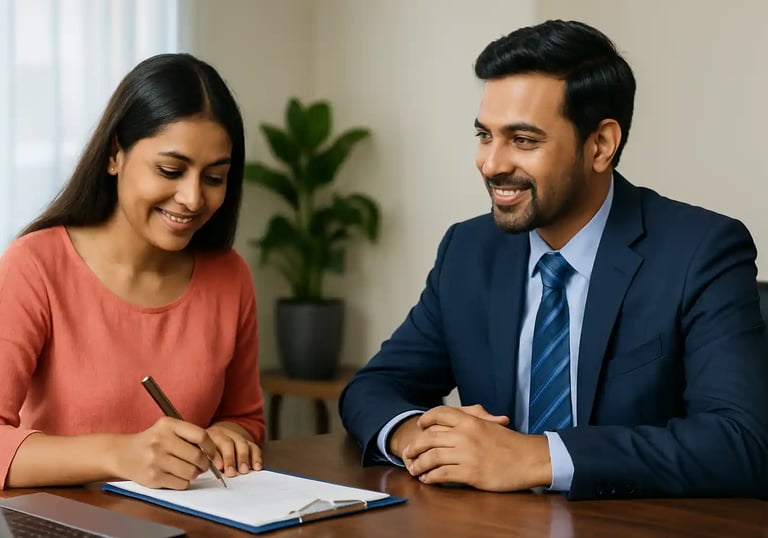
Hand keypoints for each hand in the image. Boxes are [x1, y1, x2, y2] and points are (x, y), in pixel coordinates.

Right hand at [112, 417, 217, 489]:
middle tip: (202, 465)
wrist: (122, 454)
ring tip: (188, 470)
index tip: (212, 454)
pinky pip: (181, 484)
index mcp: (168, 425)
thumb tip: (213, 454)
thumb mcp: (167, 429)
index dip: (211, 448)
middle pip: (197, 457)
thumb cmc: (152, 441)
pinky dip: (183, 482)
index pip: (201, 436)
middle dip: (204, 464)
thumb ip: (189, 435)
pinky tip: (176, 476)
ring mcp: (156, 460)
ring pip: (191, 472)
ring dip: (194, 474)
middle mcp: (161, 441)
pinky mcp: (153, 477)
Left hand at [207, 422, 261, 476]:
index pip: (211, 445)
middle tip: (231, 472)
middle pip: (227, 443)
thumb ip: (203, 460)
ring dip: (243, 458)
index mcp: (208, 437)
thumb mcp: (201, 451)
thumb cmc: (207, 448)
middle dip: (230, 459)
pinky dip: (256, 457)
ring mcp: (237, 437)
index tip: (219, 468)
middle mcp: (224, 434)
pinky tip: (257, 466)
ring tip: (244, 470)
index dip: (216, 457)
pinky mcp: (248, 441)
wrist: (219, 434)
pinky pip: (254, 447)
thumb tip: (204, 471)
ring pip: (242, 444)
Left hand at [402, 406, 551, 491]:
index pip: (439, 414)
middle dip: (414, 446)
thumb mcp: (491, 424)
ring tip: (414, 469)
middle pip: (429, 438)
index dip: (426, 419)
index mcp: (470, 420)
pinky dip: (431, 477)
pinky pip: (442, 475)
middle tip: (408, 453)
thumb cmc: (511, 443)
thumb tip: (456, 419)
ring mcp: (466, 454)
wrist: (530, 458)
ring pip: (432, 457)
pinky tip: (428, 480)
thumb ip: (473, 419)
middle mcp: (465, 435)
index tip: (419, 426)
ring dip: (419, 464)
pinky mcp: (470, 473)